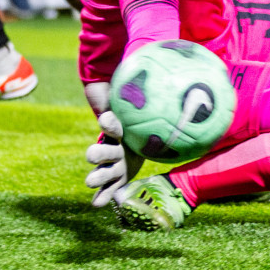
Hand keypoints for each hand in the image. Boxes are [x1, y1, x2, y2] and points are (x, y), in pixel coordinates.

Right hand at [82, 82, 139, 206]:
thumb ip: (150, 96)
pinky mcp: (118, 177)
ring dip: (97, 176)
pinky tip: (97, 205)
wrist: (143, 138)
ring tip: (90, 182)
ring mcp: (114, 163)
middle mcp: (112, 146)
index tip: (108, 119)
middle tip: (92, 155)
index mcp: (117, 129)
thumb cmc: (145, 120)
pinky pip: (109, 188)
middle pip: (100, 149)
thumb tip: (178, 64)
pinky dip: (103, 196)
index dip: (110, 122)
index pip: (111, 123)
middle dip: (97, 152)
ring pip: (102, 171)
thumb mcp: (145, 108)